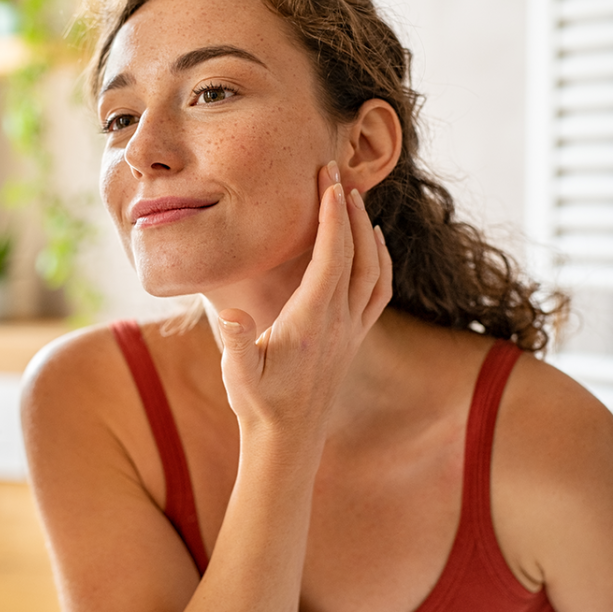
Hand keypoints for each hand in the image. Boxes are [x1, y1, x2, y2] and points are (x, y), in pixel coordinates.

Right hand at [216, 161, 391, 442]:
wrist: (288, 441)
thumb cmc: (259, 404)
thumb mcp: (239, 375)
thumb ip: (237, 342)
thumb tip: (232, 314)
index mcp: (314, 320)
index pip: (331, 256)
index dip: (331, 215)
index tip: (326, 180)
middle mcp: (341, 321)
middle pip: (357, 254)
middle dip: (348, 209)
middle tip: (335, 172)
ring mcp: (352, 330)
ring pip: (375, 270)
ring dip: (367, 231)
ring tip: (354, 200)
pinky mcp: (354, 338)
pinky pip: (379, 291)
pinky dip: (381, 260)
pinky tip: (373, 246)